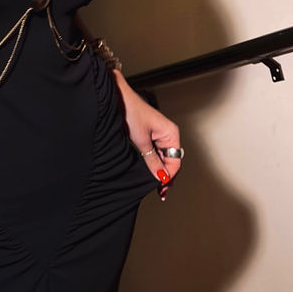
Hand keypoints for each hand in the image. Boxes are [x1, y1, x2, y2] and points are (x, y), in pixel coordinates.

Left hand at [113, 73, 182, 199]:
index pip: (175, 161)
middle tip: (160, 192)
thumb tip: (161, 177)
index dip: (169, 176)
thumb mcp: (141, 141)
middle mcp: (168, 134)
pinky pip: (156, 154)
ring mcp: (159, 135)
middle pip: (171, 161)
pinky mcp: (150, 136)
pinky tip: (150, 173)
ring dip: (160, 171)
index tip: (162, 188)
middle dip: (166, 176)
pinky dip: (154, 164)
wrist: (117, 99)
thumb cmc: (131, 112)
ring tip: (156, 186)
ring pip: (164, 159)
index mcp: (171, 133)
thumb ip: (152, 161)